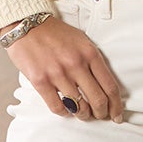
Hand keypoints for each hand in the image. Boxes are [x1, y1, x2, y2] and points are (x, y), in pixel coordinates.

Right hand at [6, 16, 125, 121]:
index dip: (116, 106)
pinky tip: (66, 110)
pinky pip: (58, 107)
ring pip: (78, 107)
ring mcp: (57, 74)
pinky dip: (65, 113)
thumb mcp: (81, 41)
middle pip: (98, 100)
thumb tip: (104, 86)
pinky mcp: (40, 81)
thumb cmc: (55, 34)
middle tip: (101, 116)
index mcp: (89, 53)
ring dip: (83, 115)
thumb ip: (93, 61)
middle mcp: (76, 64)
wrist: (26, 25)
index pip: (110, 87)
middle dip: (102, 113)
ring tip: (83, 114)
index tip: (116, 115)